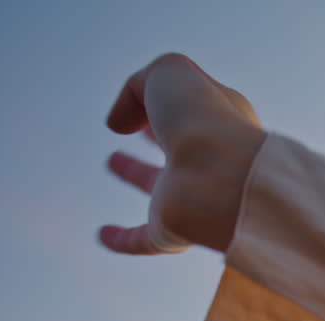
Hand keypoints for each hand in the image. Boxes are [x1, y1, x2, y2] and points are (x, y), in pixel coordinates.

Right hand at [101, 53, 265, 254]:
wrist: (221, 177)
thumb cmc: (204, 121)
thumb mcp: (168, 75)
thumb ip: (138, 86)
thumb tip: (120, 123)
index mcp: (218, 122)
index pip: (193, 109)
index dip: (166, 102)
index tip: (139, 103)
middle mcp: (210, 161)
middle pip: (180, 147)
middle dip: (156, 136)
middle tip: (129, 129)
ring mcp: (193, 198)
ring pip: (162, 188)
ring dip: (138, 176)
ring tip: (113, 162)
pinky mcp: (174, 232)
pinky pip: (145, 240)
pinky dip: (123, 240)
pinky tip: (104, 235)